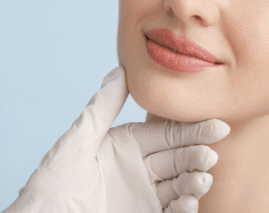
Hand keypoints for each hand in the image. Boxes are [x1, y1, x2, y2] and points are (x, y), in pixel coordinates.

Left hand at [2, 66, 229, 212]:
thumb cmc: (52, 185)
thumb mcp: (77, 141)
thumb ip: (103, 106)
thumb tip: (122, 70)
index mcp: (127, 146)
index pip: (167, 134)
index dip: (192, 130)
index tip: (217, 125)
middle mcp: (139, 170)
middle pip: (179, 159)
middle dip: (197, 156)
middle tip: (209, 156)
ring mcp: (143, 196)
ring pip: (180, 185)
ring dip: (194, 182)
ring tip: (201, 180)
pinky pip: (172, 212)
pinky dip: (185, 208)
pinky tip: (189, 203)